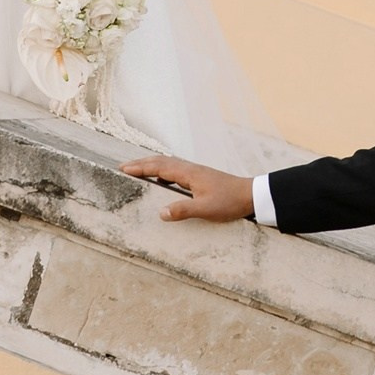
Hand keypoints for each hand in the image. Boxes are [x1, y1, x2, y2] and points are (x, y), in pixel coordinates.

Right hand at [122, 154, 255, 223]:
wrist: (251, 195)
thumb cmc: (230, 202)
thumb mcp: (206, 209)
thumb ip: (183, 210)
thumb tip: (161, 212)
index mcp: (188, 174)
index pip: (158, 167)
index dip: (140, 167)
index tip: (123, 168)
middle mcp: (190, 169)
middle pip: (161, 162)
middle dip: (141, 163)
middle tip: (124, 167)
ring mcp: (196, 172)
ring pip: (168, 165)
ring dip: (151, 166)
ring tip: (138, 171)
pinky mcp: (200, 177)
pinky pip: (176, 171)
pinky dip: (163, 172)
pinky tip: (162, 182)